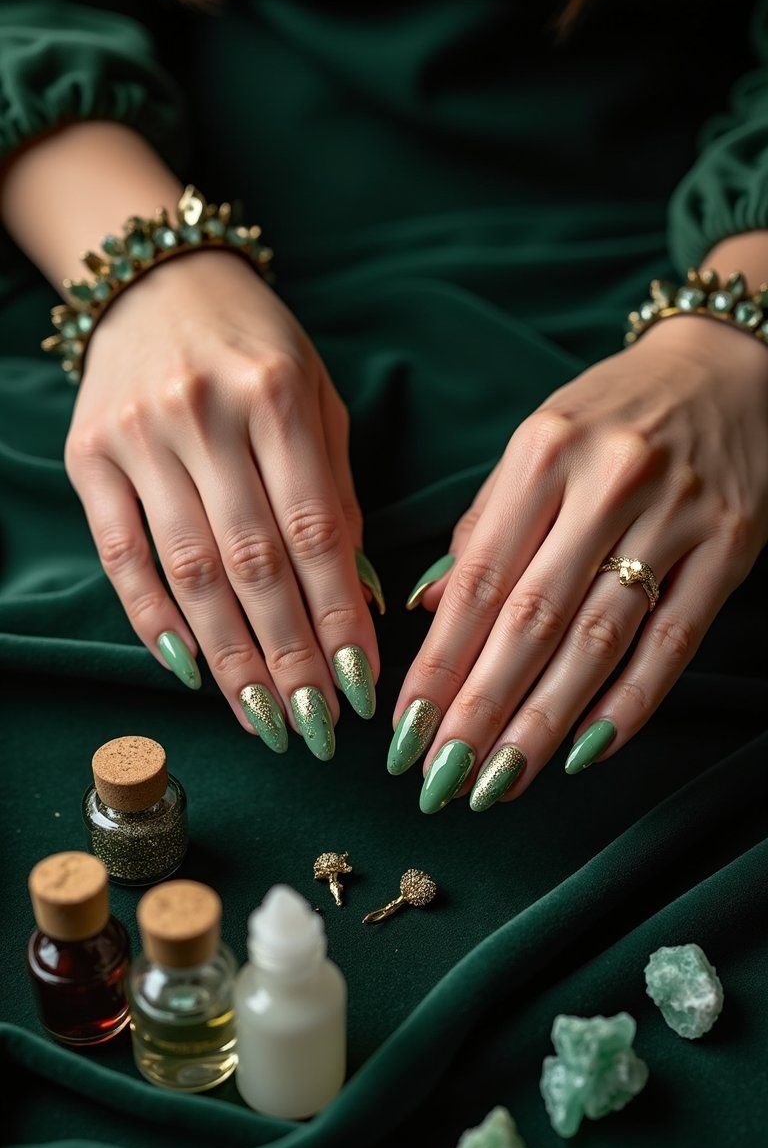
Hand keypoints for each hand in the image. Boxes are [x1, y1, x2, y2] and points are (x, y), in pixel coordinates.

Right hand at [64, 248, 379, 756]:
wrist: (158, 281)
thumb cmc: (258, 350)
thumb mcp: (319, 401)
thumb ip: (337, 496)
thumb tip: (359, 603)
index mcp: (278, 396)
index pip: (314, 532)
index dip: (337, 618)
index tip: (360, 688)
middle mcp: (204, 414)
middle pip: (252, 564)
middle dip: (288, 657)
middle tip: (314, 729)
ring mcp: (139, 436)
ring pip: (188, 571)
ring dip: (228, 657)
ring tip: (262, 719)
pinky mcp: (88, 456)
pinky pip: (121, 555)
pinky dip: (152, 619)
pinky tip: (189, 670)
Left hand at [390, 314, 767, 809]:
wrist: (729, 364)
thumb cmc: (614, 413)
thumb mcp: (538, 443)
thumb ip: (484, 524)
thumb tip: (430, 608)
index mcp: (543, 452)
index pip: (478, 580)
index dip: (438, 665)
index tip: (405, 732)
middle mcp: (606, 482)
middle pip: (531, 619)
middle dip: (480, 710)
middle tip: (441, 780)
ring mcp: (675, 515)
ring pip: (598, 640)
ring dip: (543, 723)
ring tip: (498, 783)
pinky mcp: (730, 546)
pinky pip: (673, 641)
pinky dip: (629, 703)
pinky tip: (585, 752)